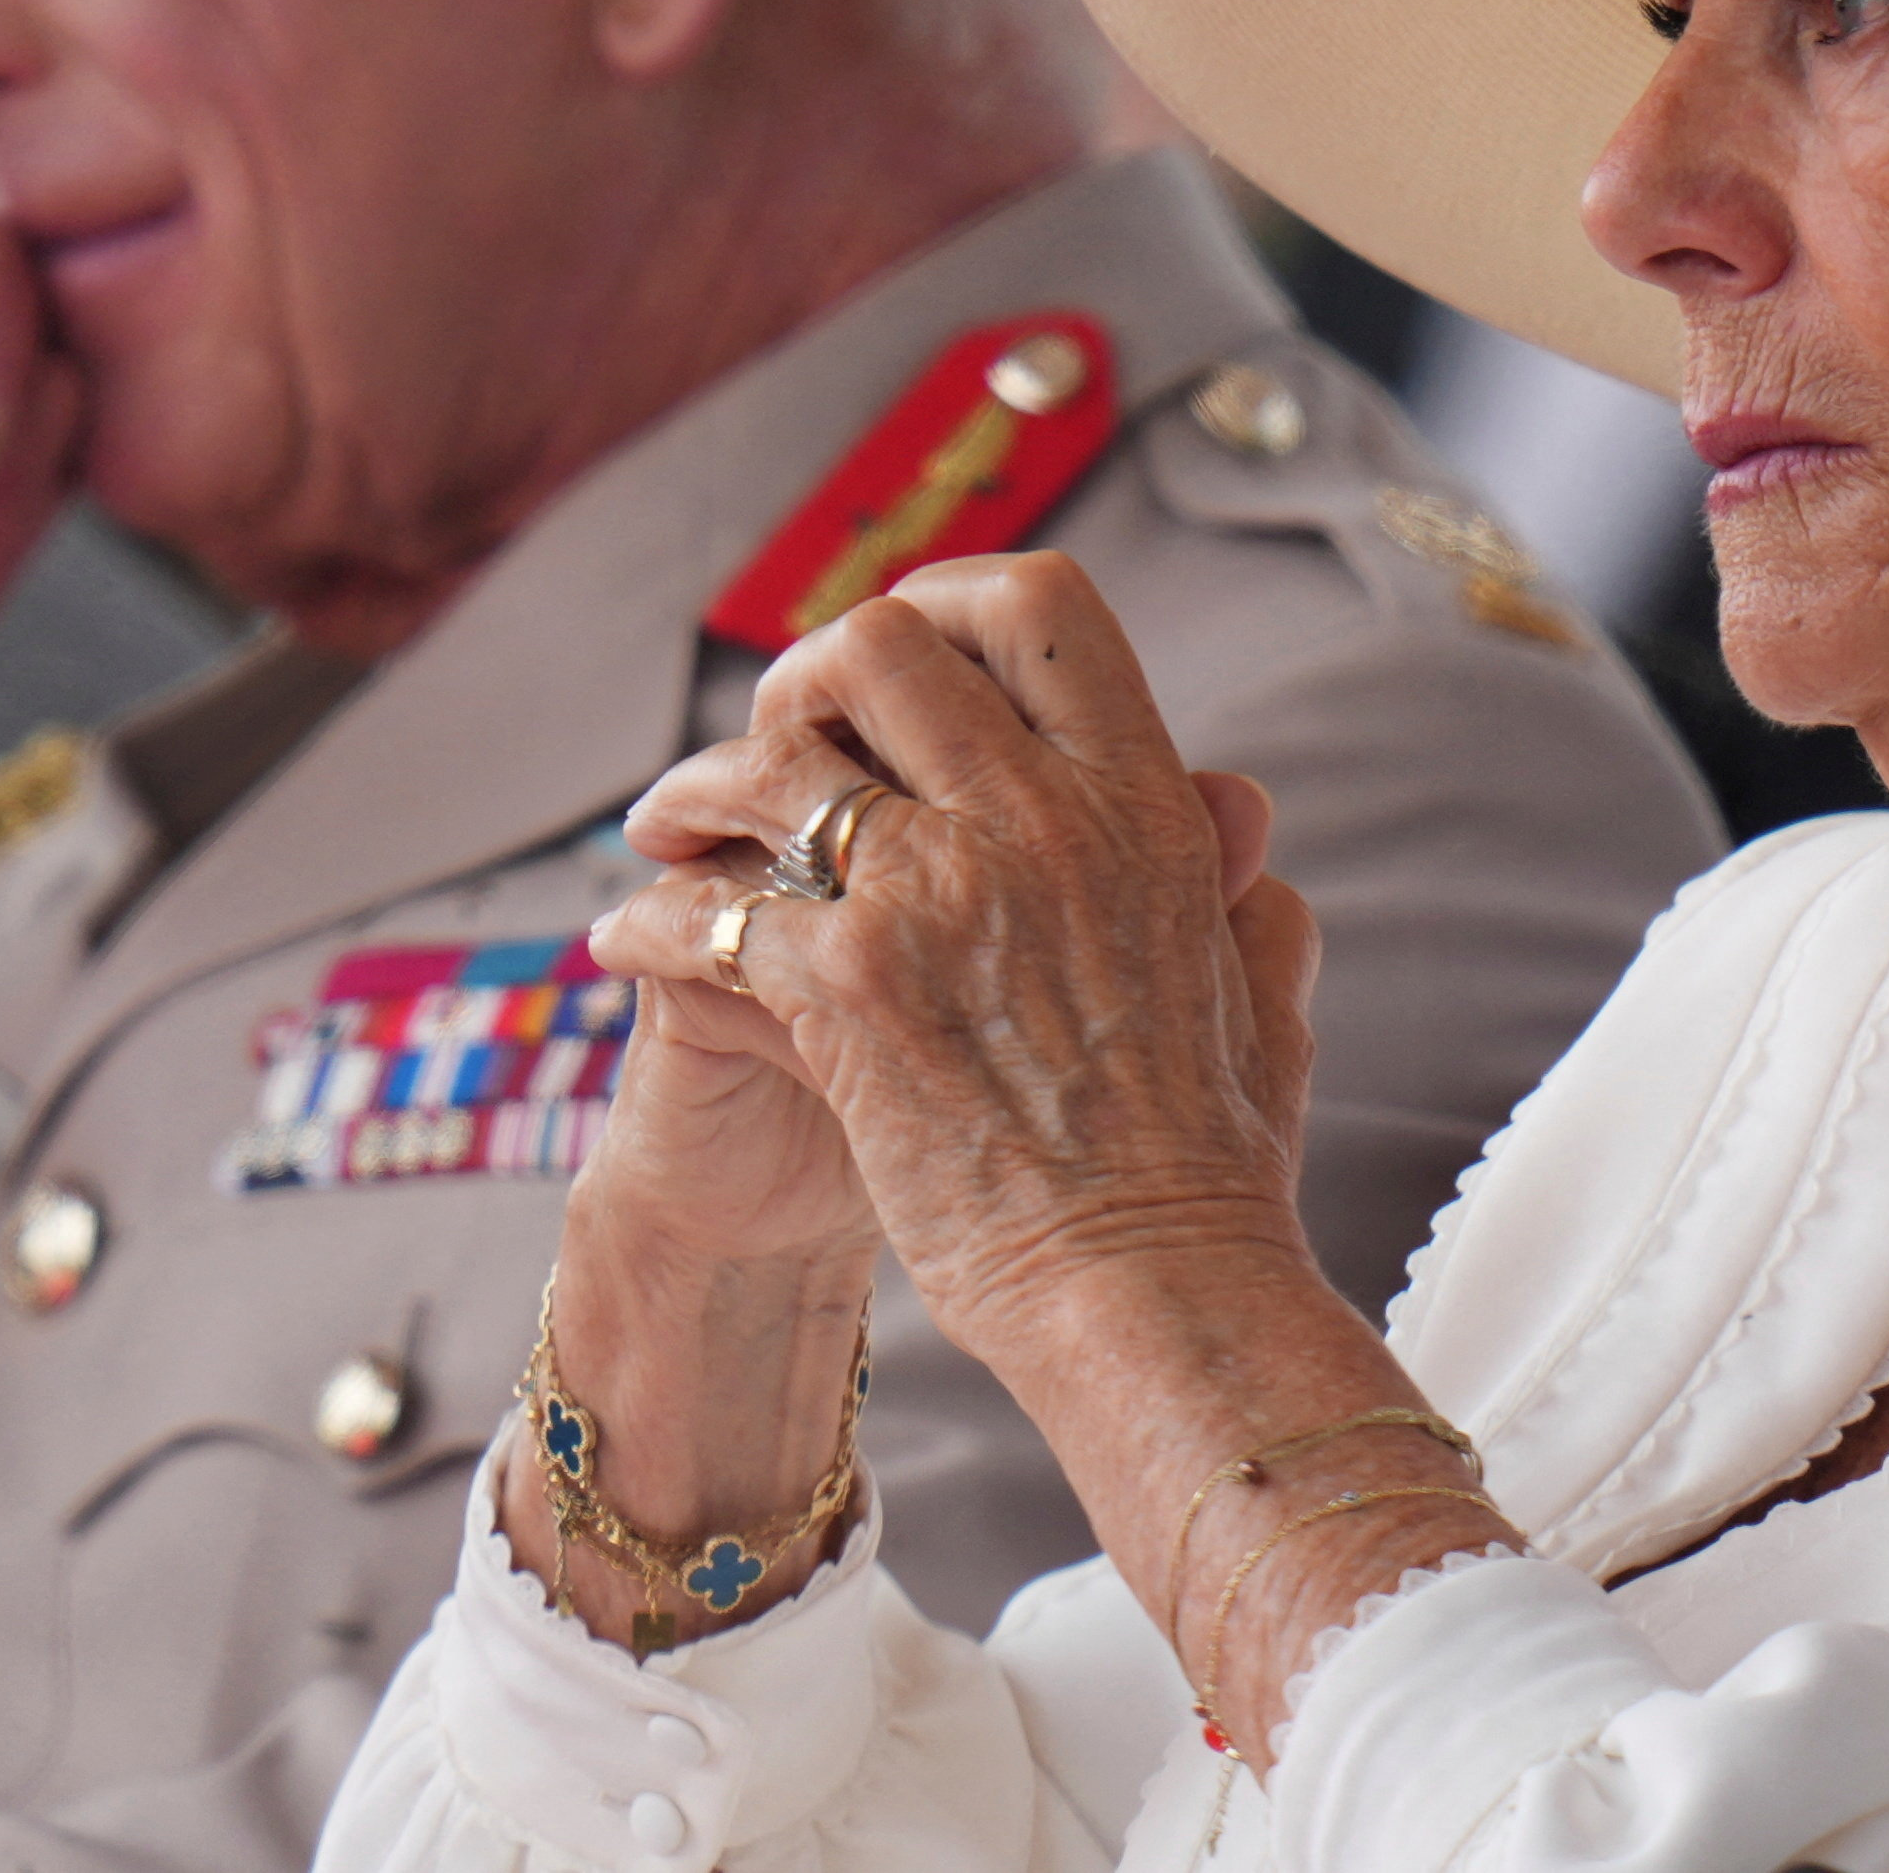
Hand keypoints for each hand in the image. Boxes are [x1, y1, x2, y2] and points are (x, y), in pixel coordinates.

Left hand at [605, 551, 1319, 1374]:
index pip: (1040, 608)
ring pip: (774, 760)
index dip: (949, 599)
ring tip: (664, 829)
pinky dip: (648, 921)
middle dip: (802, 679)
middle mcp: (1039, 820)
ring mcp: (939, 895)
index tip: (903, 648)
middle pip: (879, 646)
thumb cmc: (1209, 1163)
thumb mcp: (1264, 990)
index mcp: (1141, 804)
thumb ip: (1244, 884)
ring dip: (697, 786)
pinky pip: (709, 909)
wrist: (1150, 1288)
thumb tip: (1239, 813)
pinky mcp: (850, 988)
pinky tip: (624, 941)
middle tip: (774, 740)